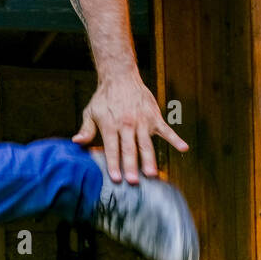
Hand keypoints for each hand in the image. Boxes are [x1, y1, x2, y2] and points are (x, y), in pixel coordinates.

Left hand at [72, 73, 187, 182]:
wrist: (120, 77)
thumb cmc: (104, 98)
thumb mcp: (90, 112)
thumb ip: (86, 129)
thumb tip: (76, 142)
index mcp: (110, 125)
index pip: (112, 149)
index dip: (113, 164)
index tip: (116, 179)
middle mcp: (127, 124)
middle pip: (129, 149)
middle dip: (131, 166)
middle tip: (134, 182)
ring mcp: (142, 121)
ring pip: (146, 143)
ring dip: (149, 159)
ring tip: (152, 174)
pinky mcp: (154, 116)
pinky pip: (166, 130)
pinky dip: (175, 138)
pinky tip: (184, 148)